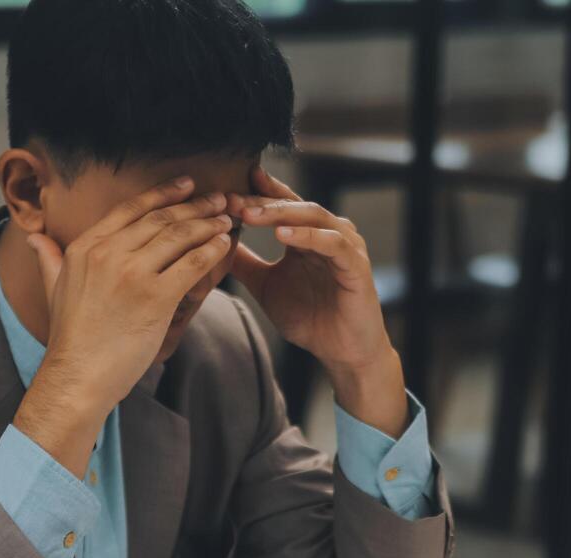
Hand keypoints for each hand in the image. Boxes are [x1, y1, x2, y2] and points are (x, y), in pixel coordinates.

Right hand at [14, 177, 233, 476]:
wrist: (78, 376)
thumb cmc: (70, 339)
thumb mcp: (53, 290)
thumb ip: (49, 258)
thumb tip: (36, 238)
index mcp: (85, 247)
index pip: (130, 209)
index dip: (161, 194)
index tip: (185, 185)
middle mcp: (108, 253)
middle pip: (160, 219)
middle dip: (193, 205)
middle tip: (217, 198)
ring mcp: (132, 274)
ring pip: (178, 236)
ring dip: (207, 224)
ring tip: (225, 218)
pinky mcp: (155, 297)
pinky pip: (191, 264)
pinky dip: (211, 251)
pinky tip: (223, 244)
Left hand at [228, 166, 406, 436]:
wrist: (341, 352)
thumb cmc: (310, 318)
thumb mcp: (266, 287)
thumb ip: (245, 264)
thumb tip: (214, 244)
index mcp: (308, 235)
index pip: (282, 203)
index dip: (256, 194)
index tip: (225, 192)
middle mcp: (329, 233)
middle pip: (293, 205)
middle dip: (261, 202)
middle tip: (232, 200)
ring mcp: (345, 246)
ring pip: (313, 216)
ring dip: (281, 213)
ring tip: (251, 214)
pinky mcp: (356, 264)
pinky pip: (333, 243)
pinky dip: (308, 236)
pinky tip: (283, 235)